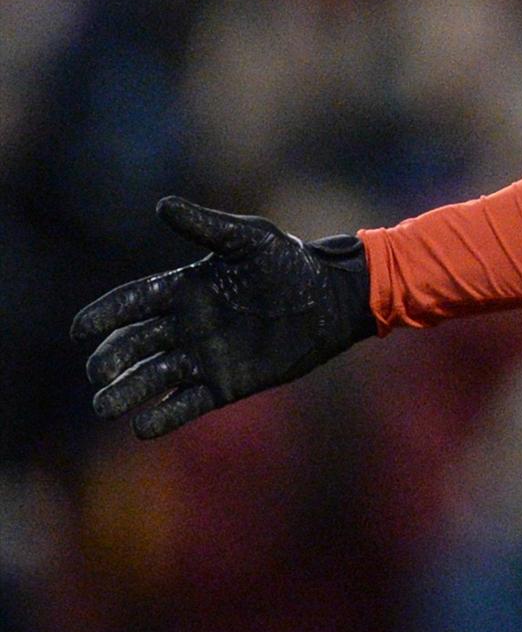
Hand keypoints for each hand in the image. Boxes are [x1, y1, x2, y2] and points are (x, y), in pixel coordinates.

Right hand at [72, 197, 375, 437]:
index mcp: (184, 289)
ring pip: (152, 377)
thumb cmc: (292, 263)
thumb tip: (162, 205)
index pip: (132, 302)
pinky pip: (186, 403)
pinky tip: (142, 426)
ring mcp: (203, 356)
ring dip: (126, 392)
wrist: (333, 299)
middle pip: (134, 344)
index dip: (104, 315)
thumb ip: (206, 227)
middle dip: (111, 359)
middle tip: (97, 372)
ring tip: (105, 406)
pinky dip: (164, 415)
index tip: (79, 330)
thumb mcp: (250, 239)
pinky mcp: (225, 384)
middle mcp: (185, 325)